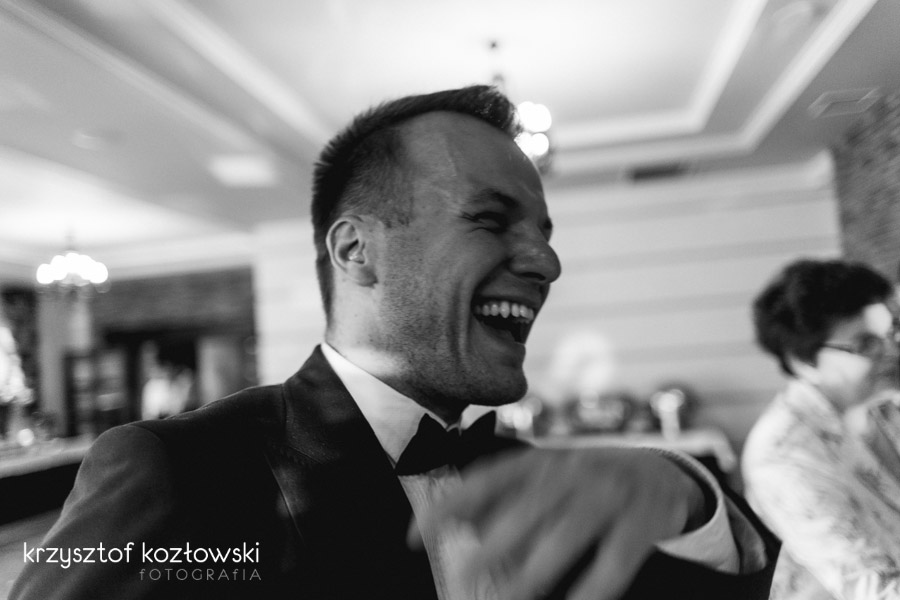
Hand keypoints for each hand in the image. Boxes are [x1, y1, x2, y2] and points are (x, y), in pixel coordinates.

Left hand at [411, 447, 706, 599]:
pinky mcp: (640, 525)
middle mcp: (571, 473)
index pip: (485, 479)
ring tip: (509, 599)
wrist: (663, 474)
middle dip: (490, 546)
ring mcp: (607, 497)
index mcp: (540, 462)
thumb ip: (505, 497)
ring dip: (533, 574)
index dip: (449, 506)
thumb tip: (457, 524)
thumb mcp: (546, 477)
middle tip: (462, 577)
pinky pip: (612, 564)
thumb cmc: (586, 482)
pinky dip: (591, 591)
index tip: (413, 537)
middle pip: (525, 510)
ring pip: (564, 537)